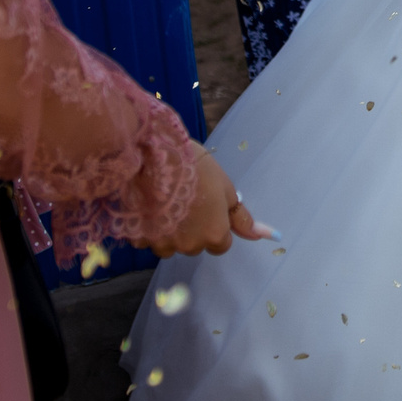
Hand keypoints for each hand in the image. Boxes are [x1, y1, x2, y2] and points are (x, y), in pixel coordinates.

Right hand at [141, 148, 266, 257]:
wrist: (153, 155)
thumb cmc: (194, 167)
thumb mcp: (225, 188)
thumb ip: (240, 217)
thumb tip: (264, 236)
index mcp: (214, 234)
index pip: (220, 244)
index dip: (214, 225)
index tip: (206, 207)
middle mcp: (190, 245)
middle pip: (194, 244)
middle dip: (191, 229)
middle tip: (184, 199)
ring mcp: (162, 244)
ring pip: (169, 244)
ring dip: (168, 229)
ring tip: (162, 200)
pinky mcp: (137, 239)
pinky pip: (146, 239)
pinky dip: (146, 226)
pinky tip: (146, 204)